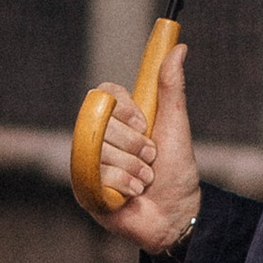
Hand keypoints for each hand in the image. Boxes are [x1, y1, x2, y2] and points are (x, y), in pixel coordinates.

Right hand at [96, 41, 200, 255]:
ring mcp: (89, 162)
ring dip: (133, 169)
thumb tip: (179, 47)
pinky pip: (95, 174)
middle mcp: (100, 138)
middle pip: (103, 123)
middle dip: (135, 145)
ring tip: (144, 181)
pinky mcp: (84, 187)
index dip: (123, 108)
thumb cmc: (177, 171)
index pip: (105, 94)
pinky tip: (132, 195)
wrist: (175, 215)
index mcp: (119, 120)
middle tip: (150, 159)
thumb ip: (171, 86)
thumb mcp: (175, 124)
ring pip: (101, 150)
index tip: (145, 124)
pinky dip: (122, 185)